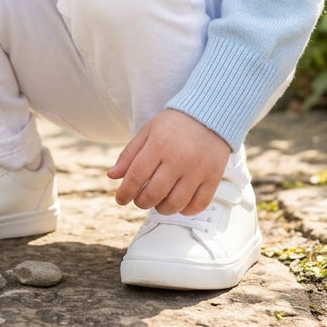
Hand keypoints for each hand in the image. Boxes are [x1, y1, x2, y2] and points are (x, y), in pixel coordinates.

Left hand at [107, 109, 231, 216]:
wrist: (210, 115)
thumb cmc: (175, 125)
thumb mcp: (148, 132)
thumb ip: (129, 154)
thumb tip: (112, 176)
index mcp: (159, 144)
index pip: (136, 176)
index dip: (125, 192)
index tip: (120, 199)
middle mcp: (179, 158)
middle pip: (154, 193)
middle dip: (141, 202)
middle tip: (140, 199)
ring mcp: (198, 170)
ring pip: (175, 204)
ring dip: (161, 209)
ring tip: (158, 202)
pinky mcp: (213, 178)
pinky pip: (198, 205)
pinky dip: (185, 210)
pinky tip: (178, 203)